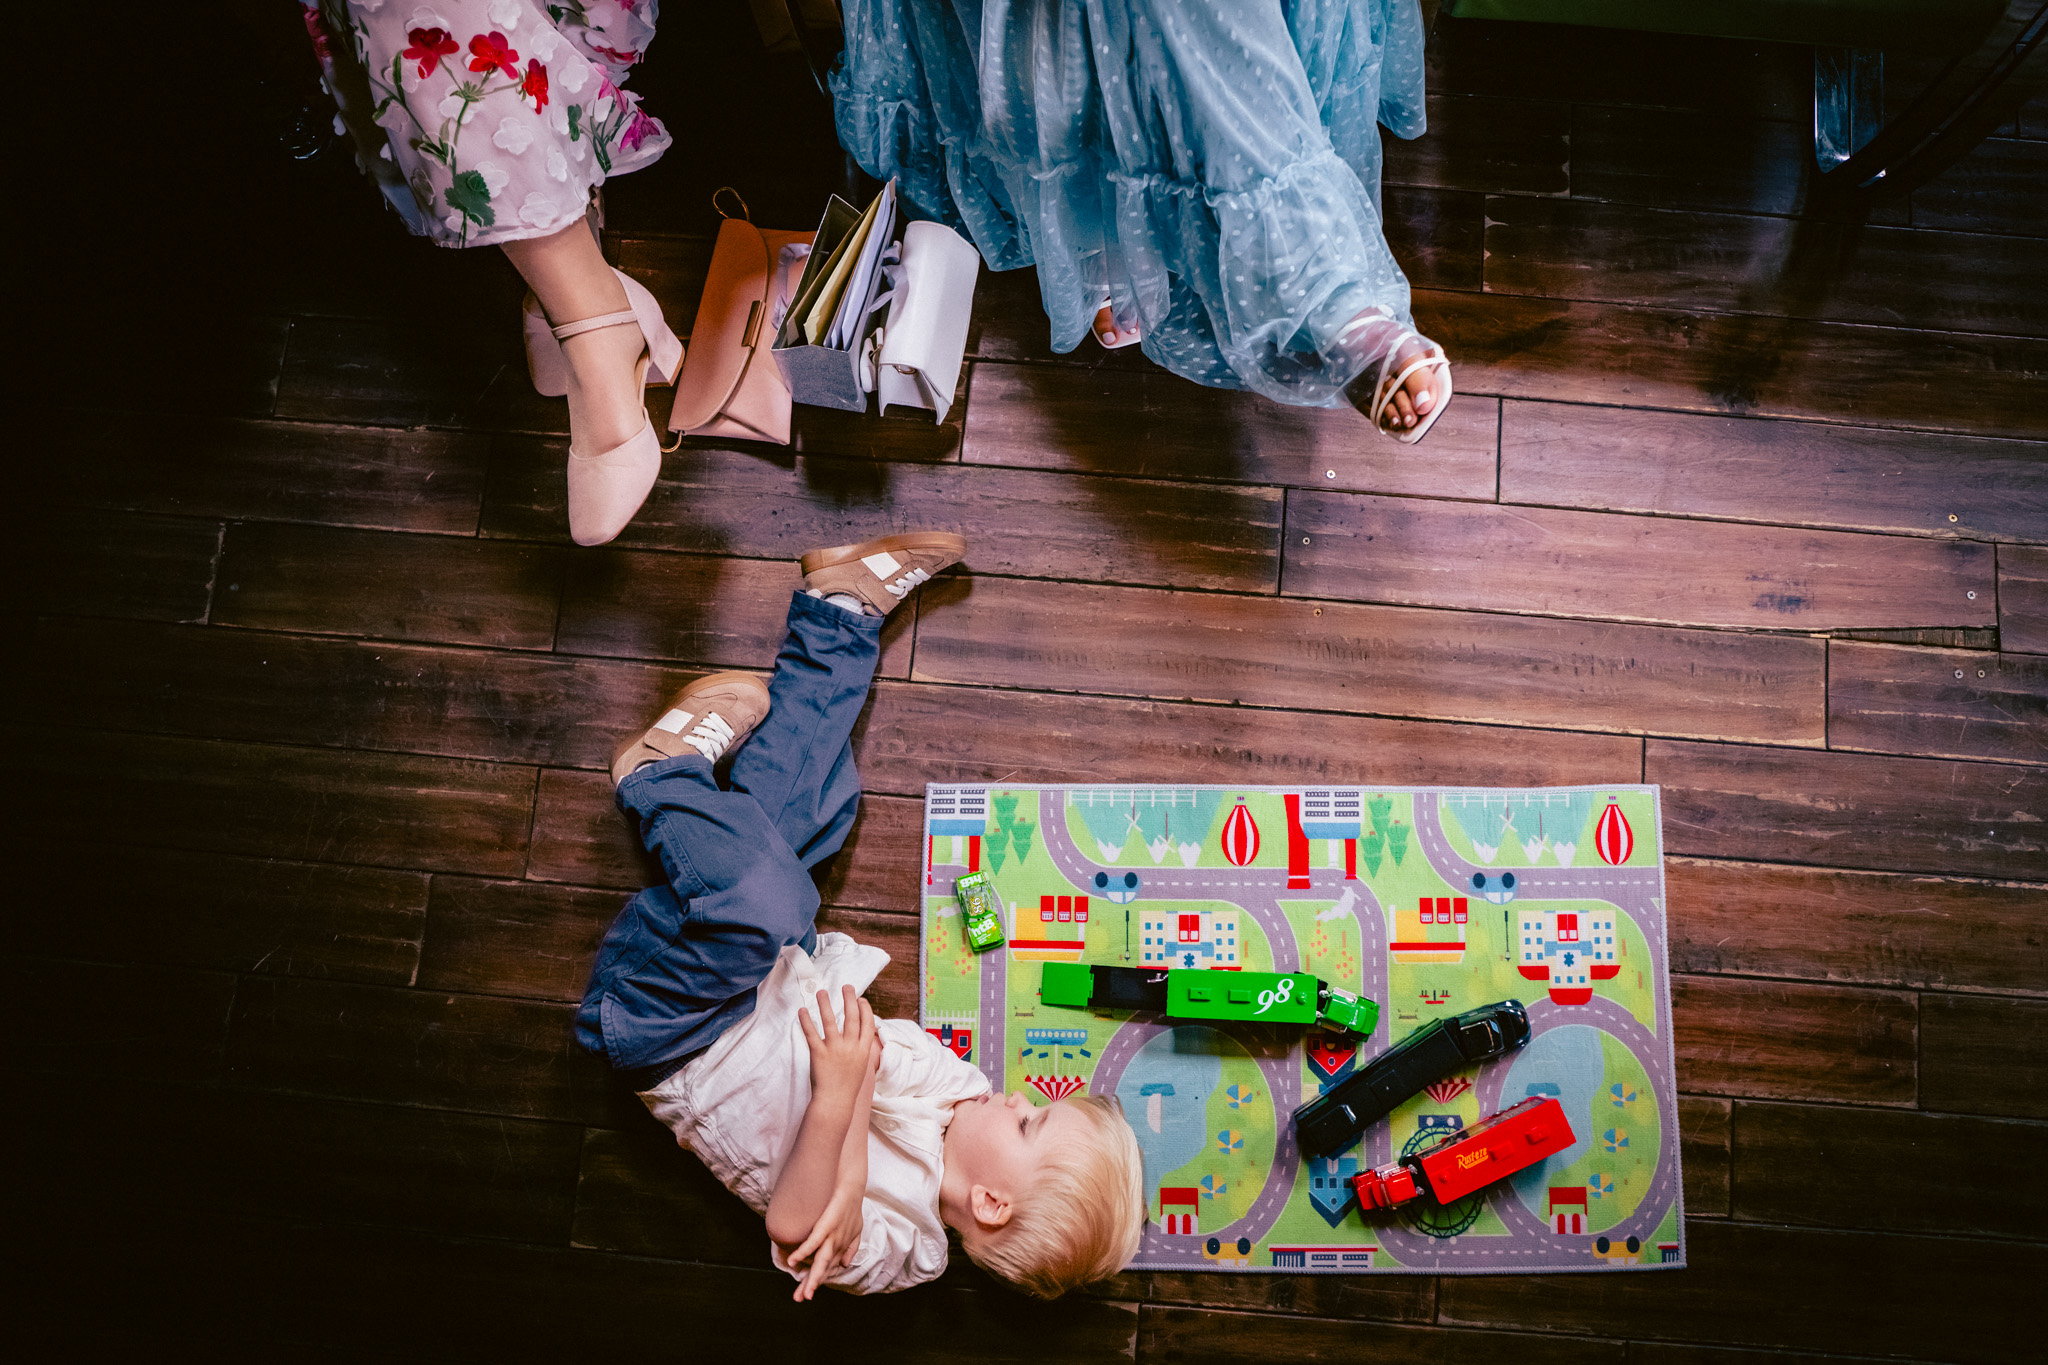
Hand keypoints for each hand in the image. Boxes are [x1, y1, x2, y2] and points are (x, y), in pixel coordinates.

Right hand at [786, 1177, 864, 1301]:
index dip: (816, 1282)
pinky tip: (793, 1261)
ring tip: (803, 1292)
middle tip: (800, 1300)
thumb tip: (844, 1266)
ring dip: (812, 1278)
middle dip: (811, 1286)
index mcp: (840, 1247)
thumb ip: (851, 1248)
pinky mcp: (827, 1224)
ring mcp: (833, 1235)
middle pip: (823, 1269)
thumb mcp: (855, 1230)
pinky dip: (803, 1252)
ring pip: (821, 1262)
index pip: (826, 1269)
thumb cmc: (852, 1207)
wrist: (852, 1186)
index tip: (807, 1293)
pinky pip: (814, 1241)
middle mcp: (837, 1244)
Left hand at [798, 985, 879, 1102]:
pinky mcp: (819, 1054)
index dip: (864, 1009)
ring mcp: (835, 1050)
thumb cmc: (848, 1087)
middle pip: (852, 1017)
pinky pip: (811, 1033)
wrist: (835, 1103)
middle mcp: (851, 1047)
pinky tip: (802, 1010)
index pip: (868, 1023)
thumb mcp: (862, 1067)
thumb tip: (862, 1036)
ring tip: (822, 992)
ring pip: (831, 1021)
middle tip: (846, 986)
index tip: (860, 999)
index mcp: (864, 1050)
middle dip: (849, 999)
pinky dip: (806, 1021)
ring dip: (826, 1004)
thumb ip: (862, 1050)